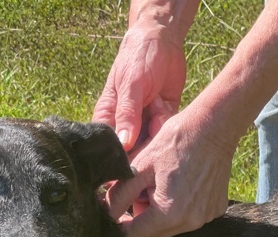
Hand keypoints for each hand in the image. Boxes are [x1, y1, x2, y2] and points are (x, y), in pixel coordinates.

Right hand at [93, 23, 186, 152]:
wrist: (163, 41)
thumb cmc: (138, 59)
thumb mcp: (131, 85)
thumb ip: (127, 114)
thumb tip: (123, 143)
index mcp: (109, 117)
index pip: (109, 146)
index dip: (119, 155)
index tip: (131, 154)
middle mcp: (126, 124)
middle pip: (133, 151)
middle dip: (144, 141)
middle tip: (150, 118)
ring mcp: (145, 123)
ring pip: (152, 143)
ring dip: (157, 127)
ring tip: (156, 103)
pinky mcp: (163, 120)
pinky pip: (167, 132)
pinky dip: (167, 119)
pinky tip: (163, 102)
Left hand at [105, 108, 235, 236]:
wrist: (214, 128)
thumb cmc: (175, 141)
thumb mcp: (139, 166)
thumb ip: (120, 195)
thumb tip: (106, 213)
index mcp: (168, 214)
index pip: (135, 236)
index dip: (120, 226)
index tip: (115, 212)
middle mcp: (189, 223)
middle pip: (154, 234)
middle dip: (142, 218)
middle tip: (140, 191)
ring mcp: (205, 218)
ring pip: (172, 227)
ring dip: (161, 213)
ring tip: (161, 184)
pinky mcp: (215, 211)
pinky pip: (189, 218)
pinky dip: (180, 208)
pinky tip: (180, 185)